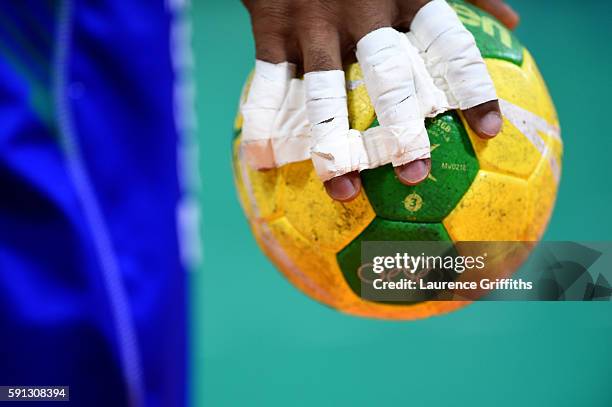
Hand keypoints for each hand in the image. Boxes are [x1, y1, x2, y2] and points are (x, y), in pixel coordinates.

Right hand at [242, 0, 517, 201]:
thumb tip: (512, 20)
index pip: (448, 44)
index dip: (470, 88)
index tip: (488, 132)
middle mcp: (362, 10)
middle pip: (387, 78)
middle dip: (400, 130)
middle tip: (414, 176)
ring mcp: (313, 22)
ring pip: (325, 93)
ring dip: (333, 146)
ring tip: (343, 192)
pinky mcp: (272, 26)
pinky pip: (269, 83)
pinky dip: (264, 122)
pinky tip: (260, 161)